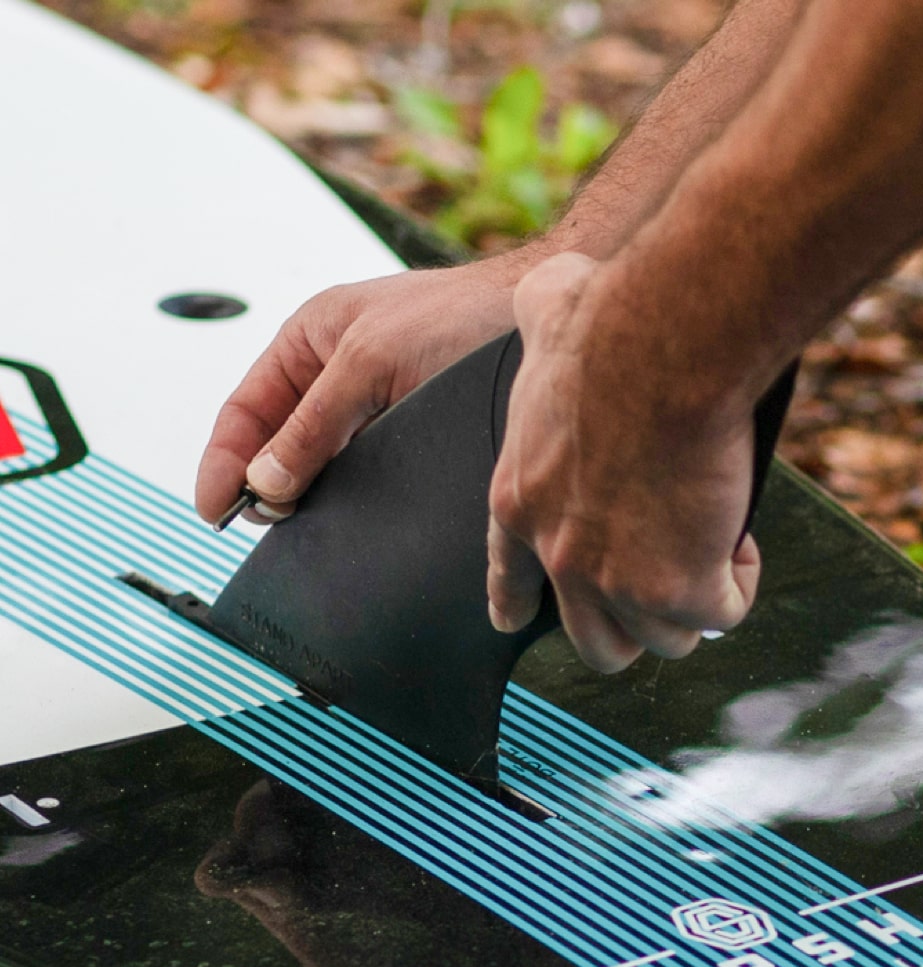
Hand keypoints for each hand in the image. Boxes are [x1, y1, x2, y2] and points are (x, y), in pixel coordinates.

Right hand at [196, 260, 526, 524]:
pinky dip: (342, 495)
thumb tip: (266, 480)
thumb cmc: (460, 313)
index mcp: (310, 340)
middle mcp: (335, 375)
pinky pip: (358, 471)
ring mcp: (370, 407)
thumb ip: (313, 422)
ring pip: (316, 461)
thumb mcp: (370, 359)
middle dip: (259, 482)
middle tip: (264, 522)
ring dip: (301, 493)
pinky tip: (342, 515)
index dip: (223, 460)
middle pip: (274, 440)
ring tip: (294, 523)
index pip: (245, 408)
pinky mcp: (405, 434)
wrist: (533, 321)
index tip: (214, 508)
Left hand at [487, 252, 760, 672]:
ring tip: (713, 556)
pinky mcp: (678, 589)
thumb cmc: (608, 322)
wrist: (662, 344)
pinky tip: (741, 544)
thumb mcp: (545, 315)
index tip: (512, 620)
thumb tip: (548, 289)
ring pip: (660, 640)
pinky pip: (720, 615)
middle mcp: (560, 554)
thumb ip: (538, 317)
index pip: (507, 575)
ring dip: (690, 606)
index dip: (513, 602)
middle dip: (629, 626)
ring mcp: (617, 581)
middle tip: (659, 592)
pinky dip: (738, 583)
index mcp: (520, 499)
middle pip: (593, 639)